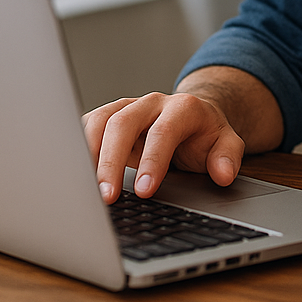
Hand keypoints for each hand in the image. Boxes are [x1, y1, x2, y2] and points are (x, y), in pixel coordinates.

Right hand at [83, 91, 243, 203]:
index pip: (164, 131)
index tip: (145, 191)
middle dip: (111, 161)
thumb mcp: (226, 143)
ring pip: (98, 121)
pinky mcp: (108, 118)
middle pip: (122, 124)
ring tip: (83, 189)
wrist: (192, 118)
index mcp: (182, 108)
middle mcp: (151, 104)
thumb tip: (223, 174)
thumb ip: (228, 157)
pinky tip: (72, 174)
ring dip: (87, 155)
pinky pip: (85, 126)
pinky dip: (75, 148)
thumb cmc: (204, 135)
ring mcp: (126, 108)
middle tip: (107, 197)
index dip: (153, 160)